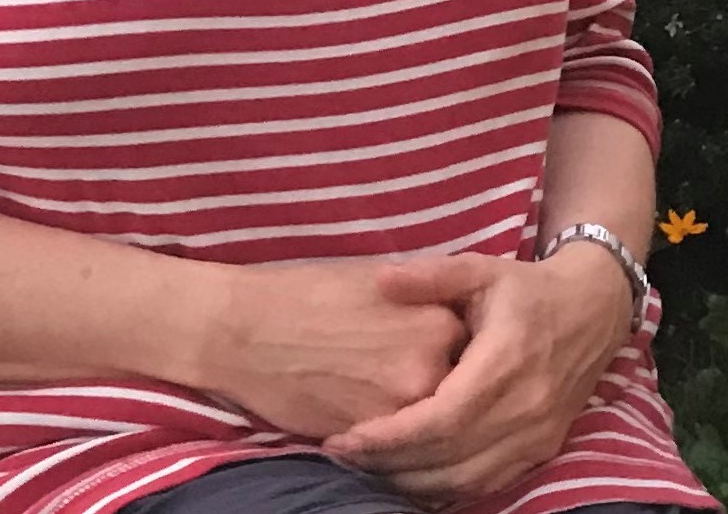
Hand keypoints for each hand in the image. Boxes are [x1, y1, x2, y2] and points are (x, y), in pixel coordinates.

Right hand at [187, 255, 482, 441]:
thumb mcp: (387, 283)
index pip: (478, 348)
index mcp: (441, 321)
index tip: (461, 352)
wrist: (249, 328)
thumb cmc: (314, 294)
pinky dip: (398, 439)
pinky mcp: (366, 439)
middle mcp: (430, 367)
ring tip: (396, 398)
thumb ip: (430, 303)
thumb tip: (462, 319)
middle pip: (461, 388)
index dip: (466, 352)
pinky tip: (384, 425)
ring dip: (427, 417)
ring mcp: (398, 409)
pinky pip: (399, 445)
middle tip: (422, 377)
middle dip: (450, 386)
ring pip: (432, 422)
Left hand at [323, 246, 637, 504]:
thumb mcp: (482, 269)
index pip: (440, 418)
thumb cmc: (528, 289)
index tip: (344, 438)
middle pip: (446, 457)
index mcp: (507, 360)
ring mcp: (538, 434)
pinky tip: (409, 475)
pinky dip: (443, 488)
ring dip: (410, 482)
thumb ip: (432, 276)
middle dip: (387, 463)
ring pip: (464, 481)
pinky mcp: (542, 450)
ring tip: (366, 467)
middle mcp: (527, 406)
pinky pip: (485, 484)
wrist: (595, 309)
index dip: (390, 437)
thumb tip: (380, 279)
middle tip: (340, 455)